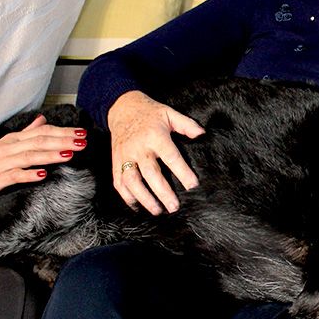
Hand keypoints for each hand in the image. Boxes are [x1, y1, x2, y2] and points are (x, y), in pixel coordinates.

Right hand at [0, 114, 86, 201]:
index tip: (81, 132)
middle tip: (83, 141)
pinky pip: (14, 175)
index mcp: (13, 140)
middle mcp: (9, 148)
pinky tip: (42, 175)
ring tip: (69, 154)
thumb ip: (26, 133)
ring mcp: (2, 163)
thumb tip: (42, 120)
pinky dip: (28, 174)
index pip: (42, 132)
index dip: (62, 132)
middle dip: (63, 140)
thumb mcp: (4, 144)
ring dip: (50, 154)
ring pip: (30, 156)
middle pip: (40, 141)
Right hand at [106, 90, 203, 214]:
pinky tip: (137, 206)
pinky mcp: (115, 162)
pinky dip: (126, 197)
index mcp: (155, 136)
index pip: (170, 157)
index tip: (192, 185)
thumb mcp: (169, 113)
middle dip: (163, 192)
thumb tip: (203, 135)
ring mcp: (125, 156)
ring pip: (132, 181)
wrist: (121, 107)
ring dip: (144, 198)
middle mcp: (138, 148)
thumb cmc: (149, 113)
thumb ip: (186, 125)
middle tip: (174, 207)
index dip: (182, 172)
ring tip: (157, 211)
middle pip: (151, 173)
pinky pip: (118, 183)